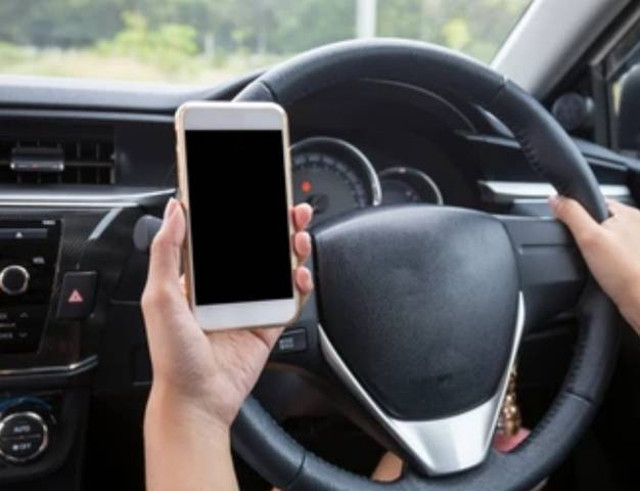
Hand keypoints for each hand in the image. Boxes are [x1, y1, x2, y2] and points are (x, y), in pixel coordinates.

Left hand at [142, 198, 313, 427]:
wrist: (197, 399)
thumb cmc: (173, 355)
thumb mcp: (159, 297)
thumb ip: (166, 251)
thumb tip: (174, 210)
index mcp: (198, 279)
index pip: (222, 237)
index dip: (239, 215)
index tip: (252, 197)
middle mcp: (224, 289)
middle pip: (256, 248)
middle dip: (274, 225)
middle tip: (287, 208)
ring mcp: (248, 306)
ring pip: (276, 268)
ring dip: (290, 247)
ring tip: (299, 234)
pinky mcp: (266, 324)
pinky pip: (289, 298)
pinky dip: (298, 283)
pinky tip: (299, 273)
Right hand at [550, 196, 639, 333]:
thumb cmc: (625, 273)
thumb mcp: (588, 238)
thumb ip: (571, 214)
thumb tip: (555, 199)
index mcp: (629, 213)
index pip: (596, 201)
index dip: (578, 213)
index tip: (572, 229)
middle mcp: (638, 226)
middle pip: (602, 221)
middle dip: (590, 234)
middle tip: (586, 251)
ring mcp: (637, 245)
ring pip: (608, 239)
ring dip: (599, 249)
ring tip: (598, 264)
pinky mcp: (636, 262)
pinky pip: (615, 256)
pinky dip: (608, 263)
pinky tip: (606, 272)